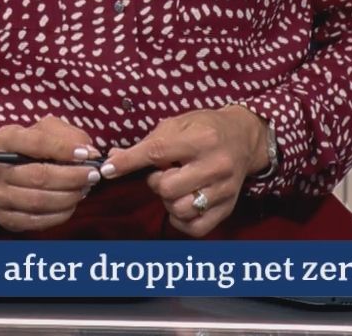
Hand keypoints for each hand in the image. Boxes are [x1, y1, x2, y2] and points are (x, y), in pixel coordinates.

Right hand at [0, 116, 101, 232]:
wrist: (0, 172)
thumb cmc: (29, 147)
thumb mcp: (45, 130)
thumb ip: (68, 135)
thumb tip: (89, 153)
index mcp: (4, 139)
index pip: (35, 143)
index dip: (64, 149)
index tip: (87, 154)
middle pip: (38, 175)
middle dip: (72, 177)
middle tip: (93, 175)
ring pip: (38, 201)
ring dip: (68, 196)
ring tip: (85, 189)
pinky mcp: (4, 218)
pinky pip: (36, 220)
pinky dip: (59, 213)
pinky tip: (72, 203)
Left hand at [100, 106, 268, 237]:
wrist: (244, 137)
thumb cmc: (205, 128)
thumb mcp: (177, 125)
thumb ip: (145, 144)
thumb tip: (112, 160)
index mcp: (201, 139)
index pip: (156, 153)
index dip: (128, 162)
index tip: (107, 170)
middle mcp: (216, 165)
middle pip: (167, 188)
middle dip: (156, 182)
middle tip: (163, 173)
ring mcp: (224, 189)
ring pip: (180, 209)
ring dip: (168, 202)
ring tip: (174, 188)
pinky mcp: (228, 207)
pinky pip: (195, 227)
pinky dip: (181, 220)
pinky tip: (182, 204)